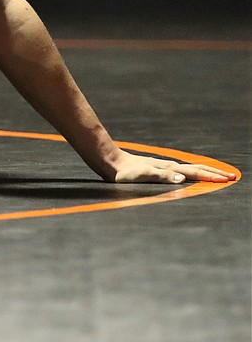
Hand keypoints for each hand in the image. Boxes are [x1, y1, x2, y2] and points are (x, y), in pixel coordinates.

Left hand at [107, 151, 236, 184]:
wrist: (110, 161)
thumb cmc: (124, 172)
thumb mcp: (143, 175)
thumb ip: (163, 176)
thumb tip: (183, 179)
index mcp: (169, 168)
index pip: (195, 172)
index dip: (211, 176)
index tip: (227, 179)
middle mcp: (168, 166)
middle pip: (196, 168)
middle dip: (214, 173)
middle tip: (232, 176)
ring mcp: (163, 166)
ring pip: (189, 168)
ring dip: (205, 171)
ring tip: (217, 174)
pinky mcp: (157, 168)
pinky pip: (181, 170)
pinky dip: (192, 172)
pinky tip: (191, 174)